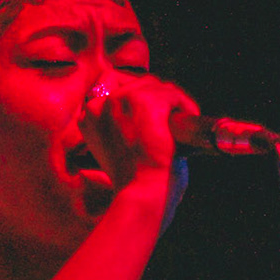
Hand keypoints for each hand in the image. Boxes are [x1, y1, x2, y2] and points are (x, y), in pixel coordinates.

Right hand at [78, 74, 198, 195]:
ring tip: (179, 122)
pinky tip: (189, 117)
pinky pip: (171, 94)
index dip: (137, 101)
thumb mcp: (119, 152)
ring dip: (171, 101)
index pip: (115, 91)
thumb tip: (146, 119)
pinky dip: (184, 104)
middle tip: (170, 121)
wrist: (141, 194)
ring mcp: (122, 101)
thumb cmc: (134, 183)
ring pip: (155, 86)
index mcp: (89, 118)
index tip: (150, 118)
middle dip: (156, 98)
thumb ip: (124, 130)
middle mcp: (100, 105)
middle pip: (136, 85)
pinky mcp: (146, 102)